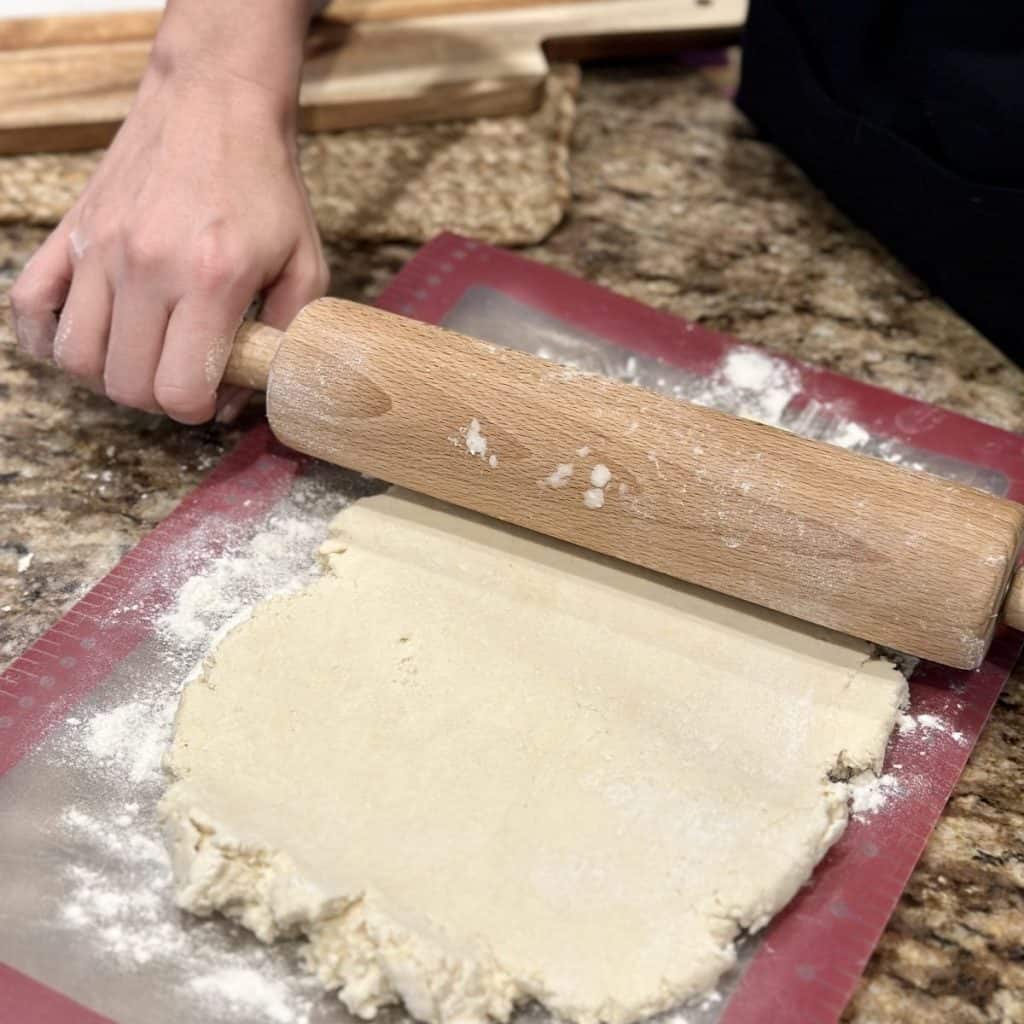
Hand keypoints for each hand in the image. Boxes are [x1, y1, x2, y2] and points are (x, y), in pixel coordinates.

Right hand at [10, 5, 326, 423]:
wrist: (216, 101)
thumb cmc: (268, 188)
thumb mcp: (307, 265)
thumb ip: (286, 336)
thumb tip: (244, 394)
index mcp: (211, 280)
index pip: (177, 391)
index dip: (199, 410)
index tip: (215, 395)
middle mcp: (146, 267)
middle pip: (126, 384)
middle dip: (159, 399)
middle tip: (185, 377)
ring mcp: (98, 249)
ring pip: (76, 357)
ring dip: (110, 376)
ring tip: (144, 358)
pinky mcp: (71, 232)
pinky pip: (29, 305)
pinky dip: (48, 337)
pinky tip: (87, 337)